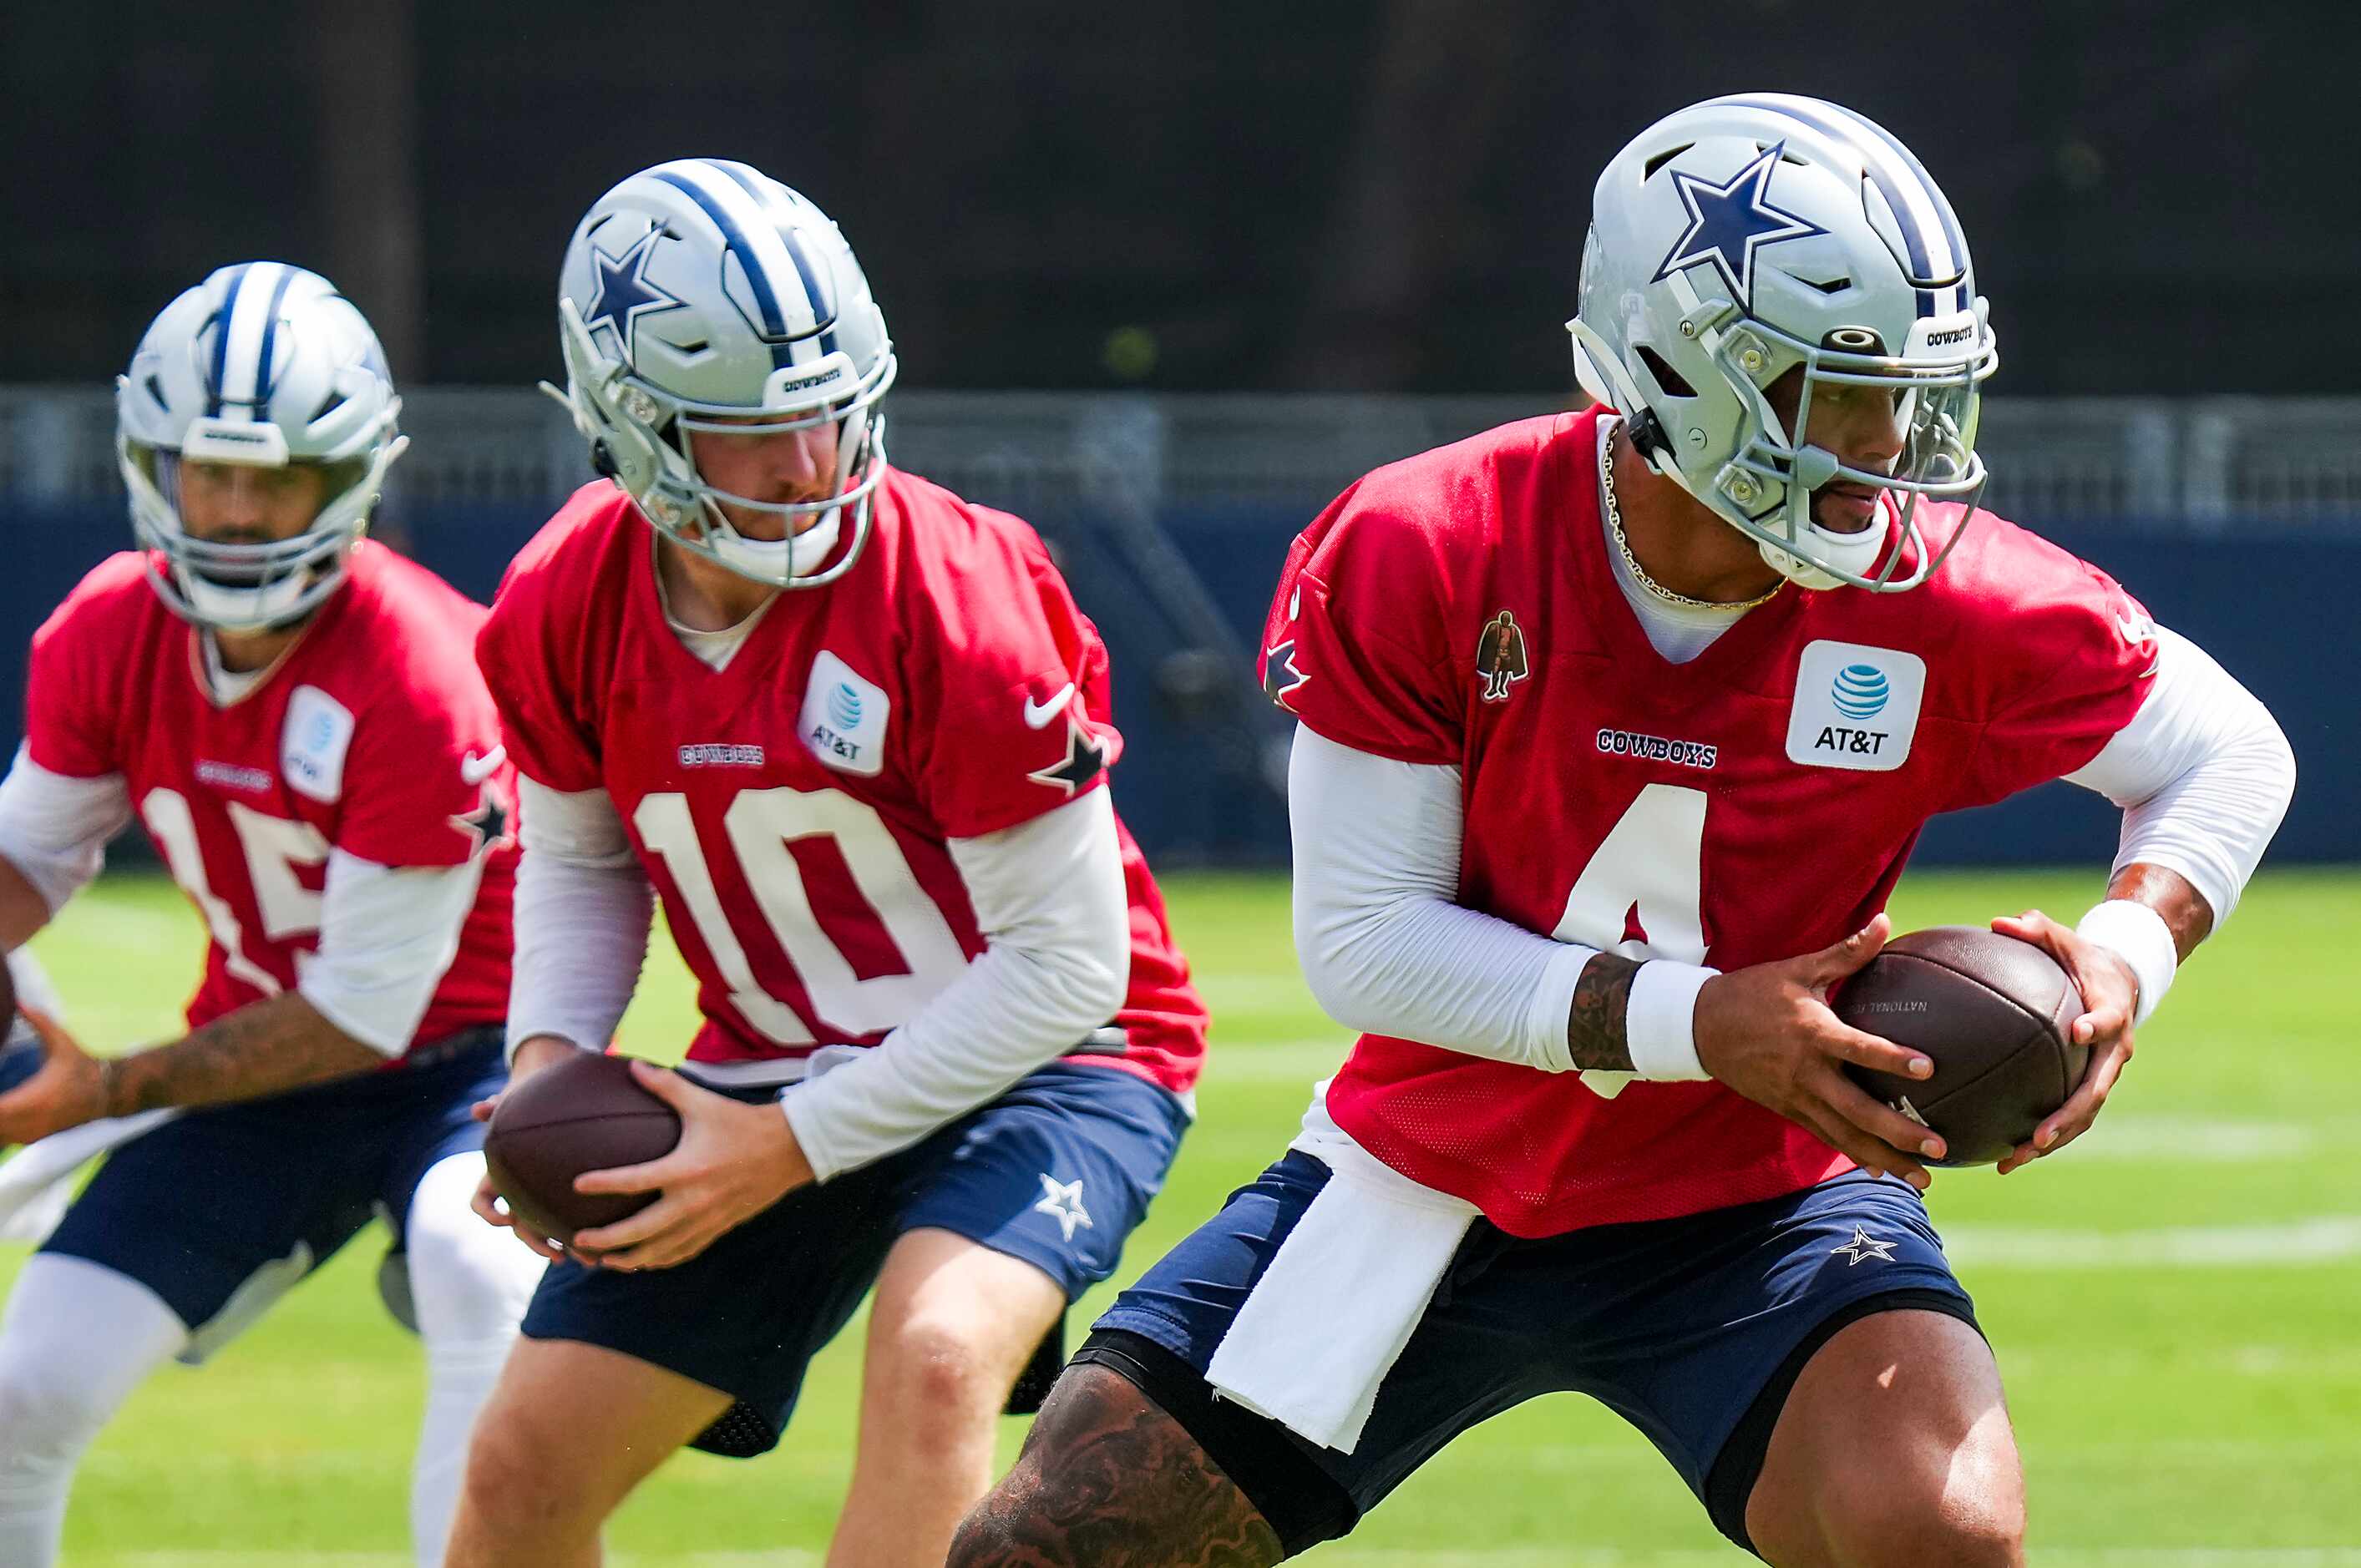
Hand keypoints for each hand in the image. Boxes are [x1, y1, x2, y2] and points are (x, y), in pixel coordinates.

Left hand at [0, 1007, 111, 1143]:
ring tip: (1, 1102)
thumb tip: (19, 1002)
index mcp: (30, 1101)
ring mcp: (30, 1134)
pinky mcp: (33, 1138)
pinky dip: (0, 1129)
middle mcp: (28, 1123)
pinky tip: (2, 1115)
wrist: (109, 1092)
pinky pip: (5, 1140)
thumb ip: (39, 1022)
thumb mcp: (61, 1043)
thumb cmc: (82, 1065)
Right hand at [467, 1034, 580, 1261]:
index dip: (489, 1214)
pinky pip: (582, 1220)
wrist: (550, 1092)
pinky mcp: (573, 1196)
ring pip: (555, 1233)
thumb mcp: (518, 1099)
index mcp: (502, 1175)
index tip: (505, 1218)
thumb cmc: (531, 1096)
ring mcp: (546, 1197)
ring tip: (595, 1259)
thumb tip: (478, 1107)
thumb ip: (499, 1105)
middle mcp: (522, 1192)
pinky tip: (622, 1241)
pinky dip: (600, 1233)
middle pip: (523, 1228)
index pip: (482, 1202)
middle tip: (559, 1256)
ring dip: (572, 1248)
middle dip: (540, 1244)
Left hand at [567, 1061, 814, 1269]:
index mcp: (686, 1169)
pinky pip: (684, 1252)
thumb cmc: (741, 1123)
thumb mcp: (703, 1102)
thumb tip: (632, 1064)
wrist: (788, 1150)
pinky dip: (660, 1260)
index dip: (603, 1184)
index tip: (576, 1185)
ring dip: (629, 1259)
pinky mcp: (719, 1228)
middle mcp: (694, 1201)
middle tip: (578, 1242)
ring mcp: (707, 1219)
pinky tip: (643, 1261)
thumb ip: (666, 1085)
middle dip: (606, 1241)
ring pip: (661, 1251)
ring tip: (603, 1262)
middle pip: (641, 1231)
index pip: (635, 1182)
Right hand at [1693, 914, 1946, 1189]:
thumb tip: (1886, 921)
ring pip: (1845, 1136)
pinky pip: (1828, 1139)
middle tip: (1939, 1146)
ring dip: (1886, 1158)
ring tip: (1924, 1179)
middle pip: (1857, 1110)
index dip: (1891, 1058)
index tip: (1928, 1068)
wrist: (1699, 1027)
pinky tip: (1885, 1171)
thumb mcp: (1798, 969)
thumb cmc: (1754, 992)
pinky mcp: (1789, 1111)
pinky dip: (1857, 1156)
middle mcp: (1806, 1072)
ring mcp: (1797, 1097)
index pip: (1857, 1049)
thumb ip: (1846, 953)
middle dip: (1900, 1132)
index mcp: (1812, 1033)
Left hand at [1990, 908, 2139, 1173]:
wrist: (2120, 981)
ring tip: (2012, 1160)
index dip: (2098, 1025)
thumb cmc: (2081, 958)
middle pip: (2095, 1090)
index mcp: (2112, 1010)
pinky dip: (2042, 1139)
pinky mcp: (2091, 1087)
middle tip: (2036, 1137)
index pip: (2109, 1018)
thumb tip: (1998, 922)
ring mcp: (2104, 1074)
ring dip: (2051, 1141)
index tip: (2078, 1032)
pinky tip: (2004, 1155)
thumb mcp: (2062, 938)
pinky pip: (2069, 1119)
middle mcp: (2114, 1051)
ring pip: (2083, 1116)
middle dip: (2067, 1117)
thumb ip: (2035, 929)